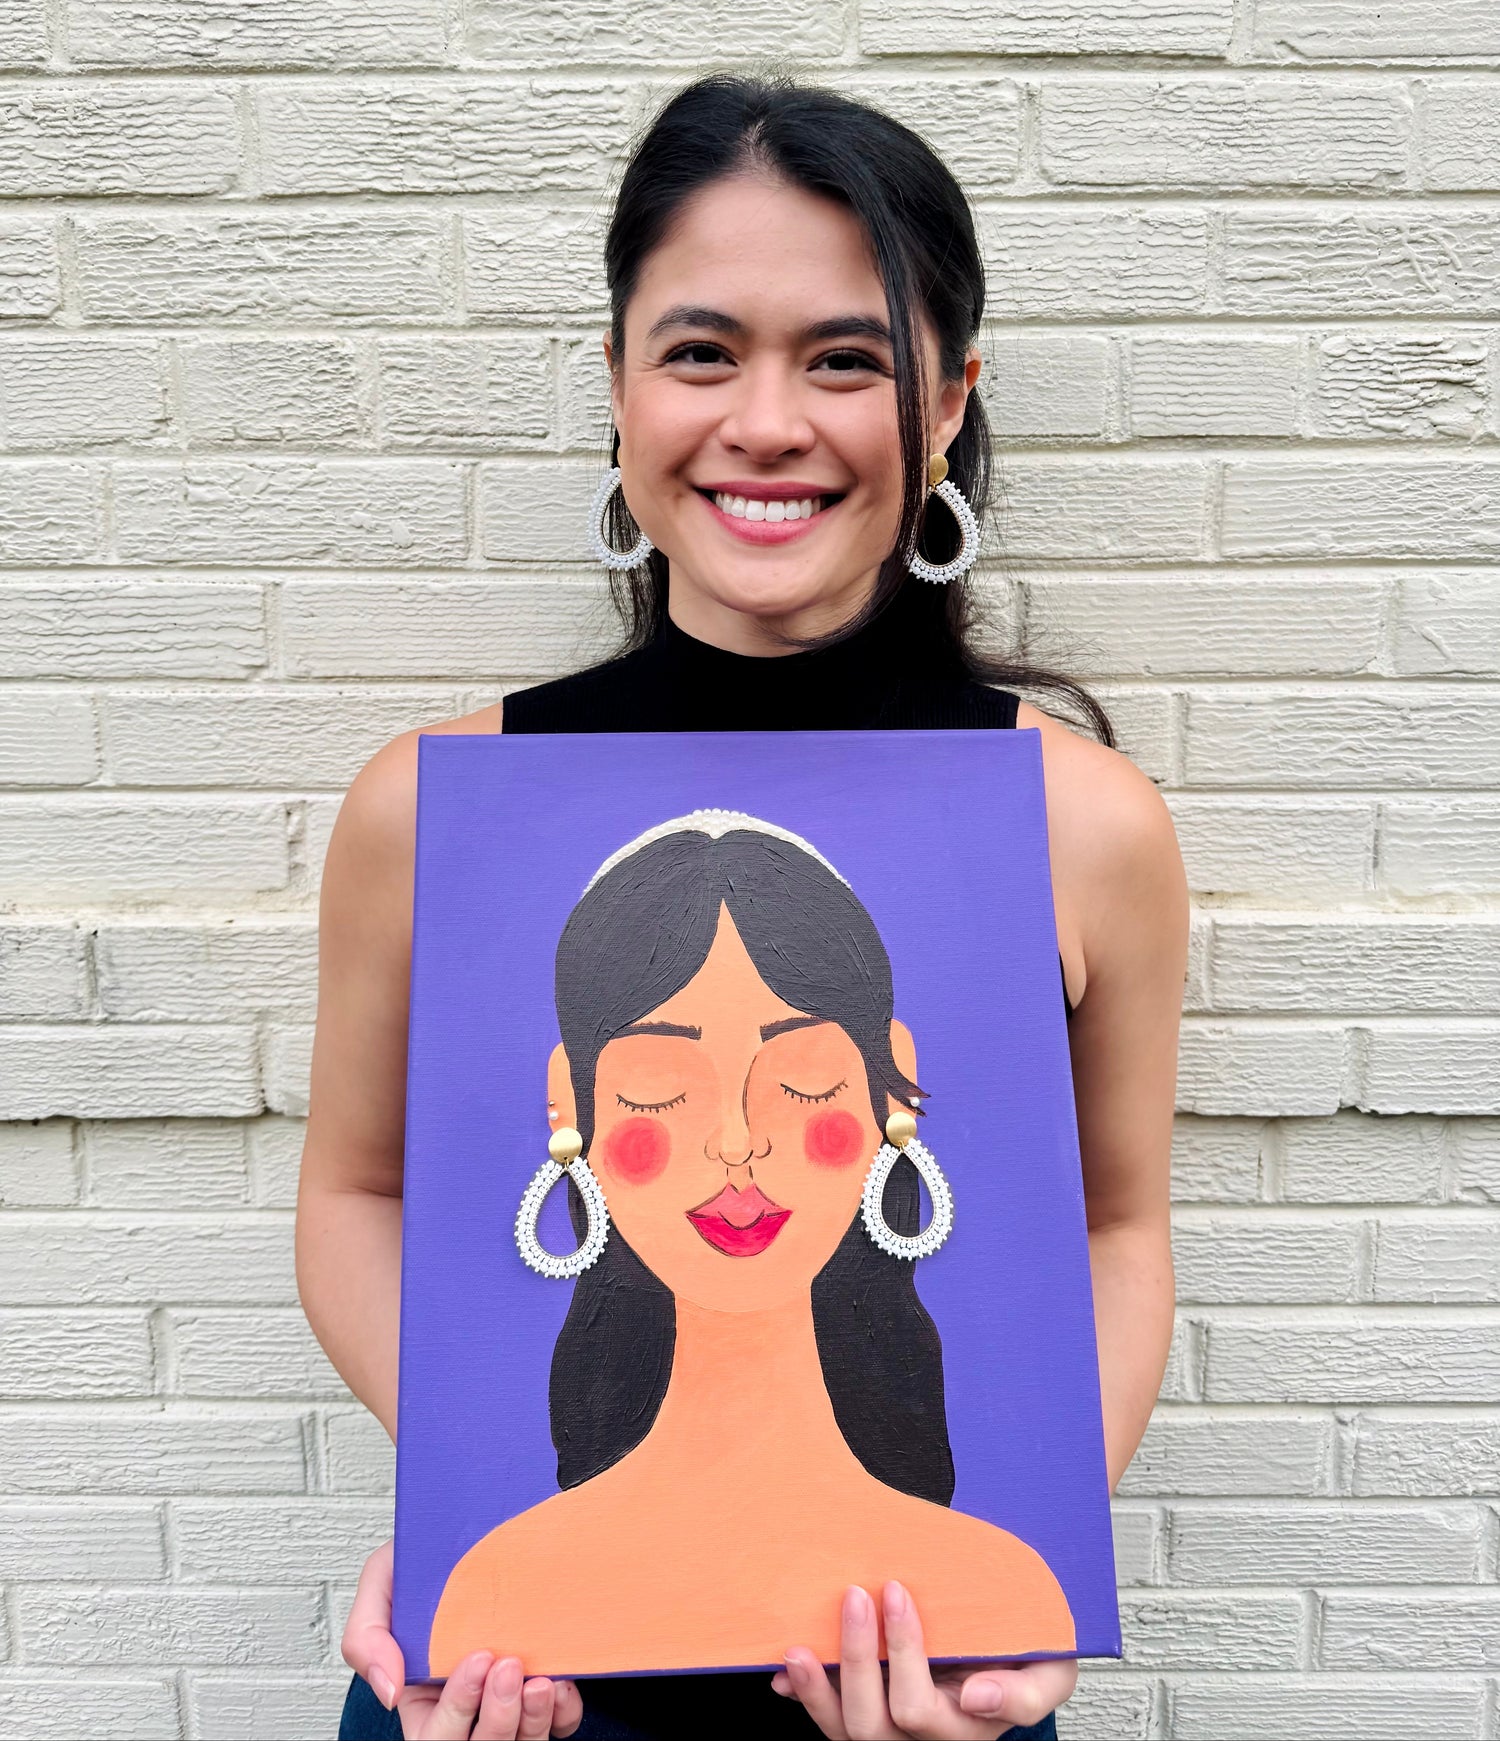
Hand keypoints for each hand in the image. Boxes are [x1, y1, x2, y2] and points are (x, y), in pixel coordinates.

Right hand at [342, 1540, 582, 1738]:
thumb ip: (367, 1636)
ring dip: (533, 1720)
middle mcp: (467, 1706)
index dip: (457, 1707)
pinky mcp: (544, 1691)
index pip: (434, 1733)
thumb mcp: (382, 1582)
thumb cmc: (426, 1559)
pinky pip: (560, 1725)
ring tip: (542, 1681)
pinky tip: (561, 1684)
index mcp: (421, 1695)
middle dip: (496, 1719)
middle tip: (509, 1668)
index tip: (478, 1657)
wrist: (474, 1524)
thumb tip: (390, 1692)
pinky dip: (563, 1714)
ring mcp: (508, 1701)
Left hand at [772, 1581, 1076, 1738]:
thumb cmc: (1025, 1665)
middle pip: (874, 1721)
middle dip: (858, 1654)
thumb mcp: (1048, 1676)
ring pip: (845, 1729)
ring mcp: (892, 1736)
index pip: (918, 1707)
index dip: (902, 1652)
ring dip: (818, 1687)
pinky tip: (788, 1673)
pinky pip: (831, 1724)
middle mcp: (923, 1740)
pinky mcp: (868, 1724)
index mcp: (964, 1730)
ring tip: (800, 1646)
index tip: (897, 1591)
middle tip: (857, 1593)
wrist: (1009, 1669)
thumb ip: (1024, 1694)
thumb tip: (976, 1697)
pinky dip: (807, 1697)